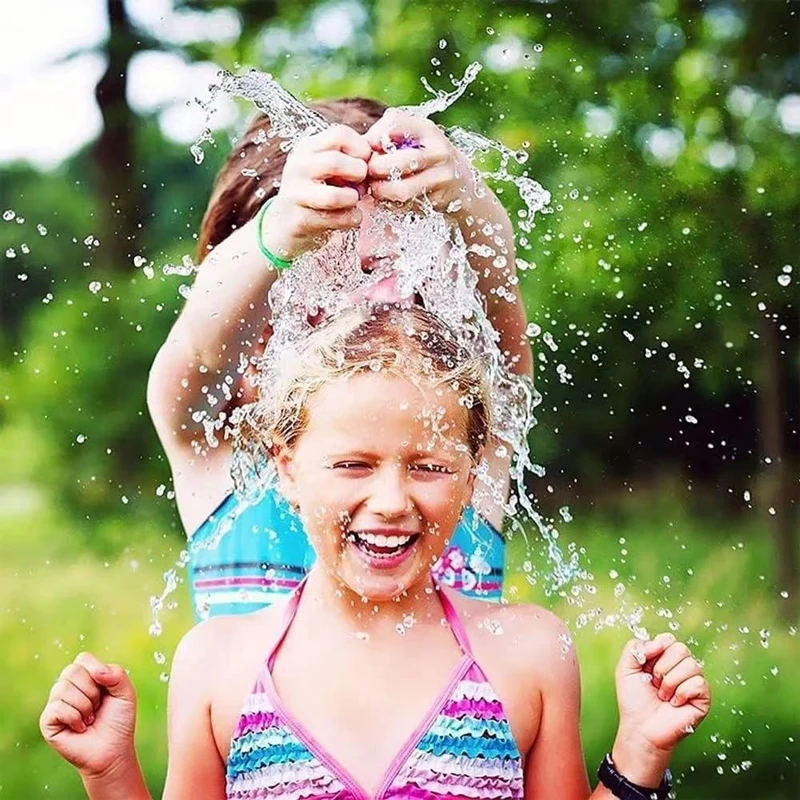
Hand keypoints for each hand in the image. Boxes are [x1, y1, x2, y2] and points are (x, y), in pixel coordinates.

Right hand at [39, 652, 137, 778]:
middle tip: (98, 706)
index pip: (82, 659)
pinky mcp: (47, 721)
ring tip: (90, 718)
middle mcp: (68, 688)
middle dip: (91, 690)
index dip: (96, 670)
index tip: (107, 686)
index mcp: (86, 677)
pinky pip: (57, 708)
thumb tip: (96, 672)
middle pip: (71, 671)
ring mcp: (56, 704)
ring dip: (85, 706)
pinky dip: (74, 718)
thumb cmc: (118, 721)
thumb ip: (116, 674)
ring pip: (62, 688)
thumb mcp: (126, 692)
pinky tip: (80, 728)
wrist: (112, 750)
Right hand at [261, 125, 371, 259]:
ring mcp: (295, 194)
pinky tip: (351, 217)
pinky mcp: (299, 220)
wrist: (286, 224)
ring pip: (335, 196)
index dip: (361, 147)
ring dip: (353, 199)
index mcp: (308, 148)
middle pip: (335, 162)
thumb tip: (379, 155)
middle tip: (361, 184)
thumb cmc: (319, 191)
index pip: (339, 133)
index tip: (365, 162)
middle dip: (358, 174)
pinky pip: (336, 219)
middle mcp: (298, 166)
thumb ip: (352, 157)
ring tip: (354, 200)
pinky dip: (352, 219)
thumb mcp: (330, 168)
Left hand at [365, 111, 475, 213]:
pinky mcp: (438, 199)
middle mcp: (438, 151)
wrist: (460, 182)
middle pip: (396, 162)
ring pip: (401, 189)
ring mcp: (441, 177)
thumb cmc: (424, 156)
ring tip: (376, 189)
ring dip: (382, 191)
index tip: (369, 148)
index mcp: (427, 129)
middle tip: (369, 174)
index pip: (394, 123)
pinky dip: (392, 203)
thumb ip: (385, 136)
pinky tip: (389, 198)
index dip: (374, 137)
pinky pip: (407, 205)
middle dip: (375, 169)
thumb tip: (358, 147)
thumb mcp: (412, 137)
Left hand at [612, 633, 710, 785]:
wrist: (641, 728)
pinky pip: (698, 683)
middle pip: (681, 648)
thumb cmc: (634, 701)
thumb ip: (635, 647)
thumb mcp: (625, 668)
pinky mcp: (703, 698)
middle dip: (662, 667)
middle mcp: (680, 667)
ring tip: (663, 696)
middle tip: (654, 684)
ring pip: (690, 665)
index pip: (669, 639)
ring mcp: (693, 682)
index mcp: (663, 658)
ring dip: (670, 682)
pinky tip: (675, 703)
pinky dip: (682, 693)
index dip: (656, 649)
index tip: (645, 666)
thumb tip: (658, 642)